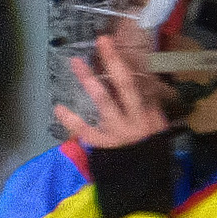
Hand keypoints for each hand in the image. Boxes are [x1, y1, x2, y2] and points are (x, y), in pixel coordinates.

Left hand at [52, 31, 169, 148]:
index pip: (141, 82)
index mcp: (151, 111)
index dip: (127, 62)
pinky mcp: (105, 144)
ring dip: (90, 80)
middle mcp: (136, 117)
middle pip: (126, 85)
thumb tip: (138, 80)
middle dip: (114, 61)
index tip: (115, 43)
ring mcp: (119, 130)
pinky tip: (59, 107)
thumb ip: (148, 105)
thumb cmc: (151, 147)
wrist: (146, 176)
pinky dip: (72, 120)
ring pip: (104, 102)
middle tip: (103, 41)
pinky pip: (86, 130)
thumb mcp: (157, 125)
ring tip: (76, 62)